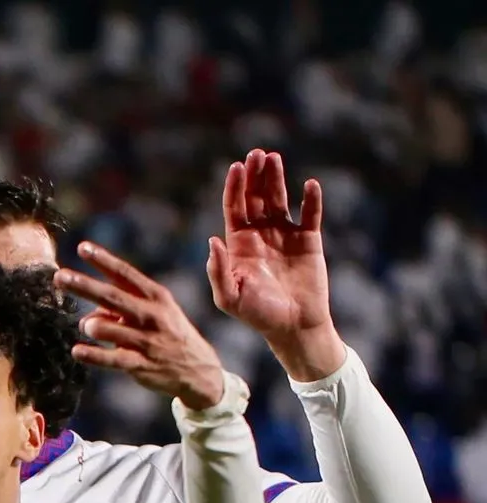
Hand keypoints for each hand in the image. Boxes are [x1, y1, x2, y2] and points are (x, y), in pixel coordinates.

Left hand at [55, 242, 226, 410]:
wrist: (198, 369)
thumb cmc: (166, 334)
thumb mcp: (152, 313)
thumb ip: (118, 310)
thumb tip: (88, 318)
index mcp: (155, 296)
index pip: (125, 274)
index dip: (104, 260)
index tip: (82, 247)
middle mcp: (151, 315)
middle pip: (113, 297)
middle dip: (85, 285)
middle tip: (60, 276)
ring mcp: (147, 340)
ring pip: (111, 329)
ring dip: (92, 326)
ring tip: (86, 327)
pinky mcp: (142, 364)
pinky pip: (113, 359)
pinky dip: (93, 355)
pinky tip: (77, 351)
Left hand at [208, 149, 344, 380]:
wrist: (292, 326)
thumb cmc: (257, 314)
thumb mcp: (229, 297)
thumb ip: (218, 270)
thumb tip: (212, 240)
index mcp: (238, 244)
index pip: (234, 208)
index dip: (234, 187)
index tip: (236, 167)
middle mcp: (260, 235)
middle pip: (255, 198)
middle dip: (255, 176)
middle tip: (257, 154)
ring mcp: (285, 235)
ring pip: (279, 199)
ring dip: (276, 179)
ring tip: (274, 158)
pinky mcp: (309, 241)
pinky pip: (311, 215)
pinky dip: (312, 200)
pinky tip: (310, 185)